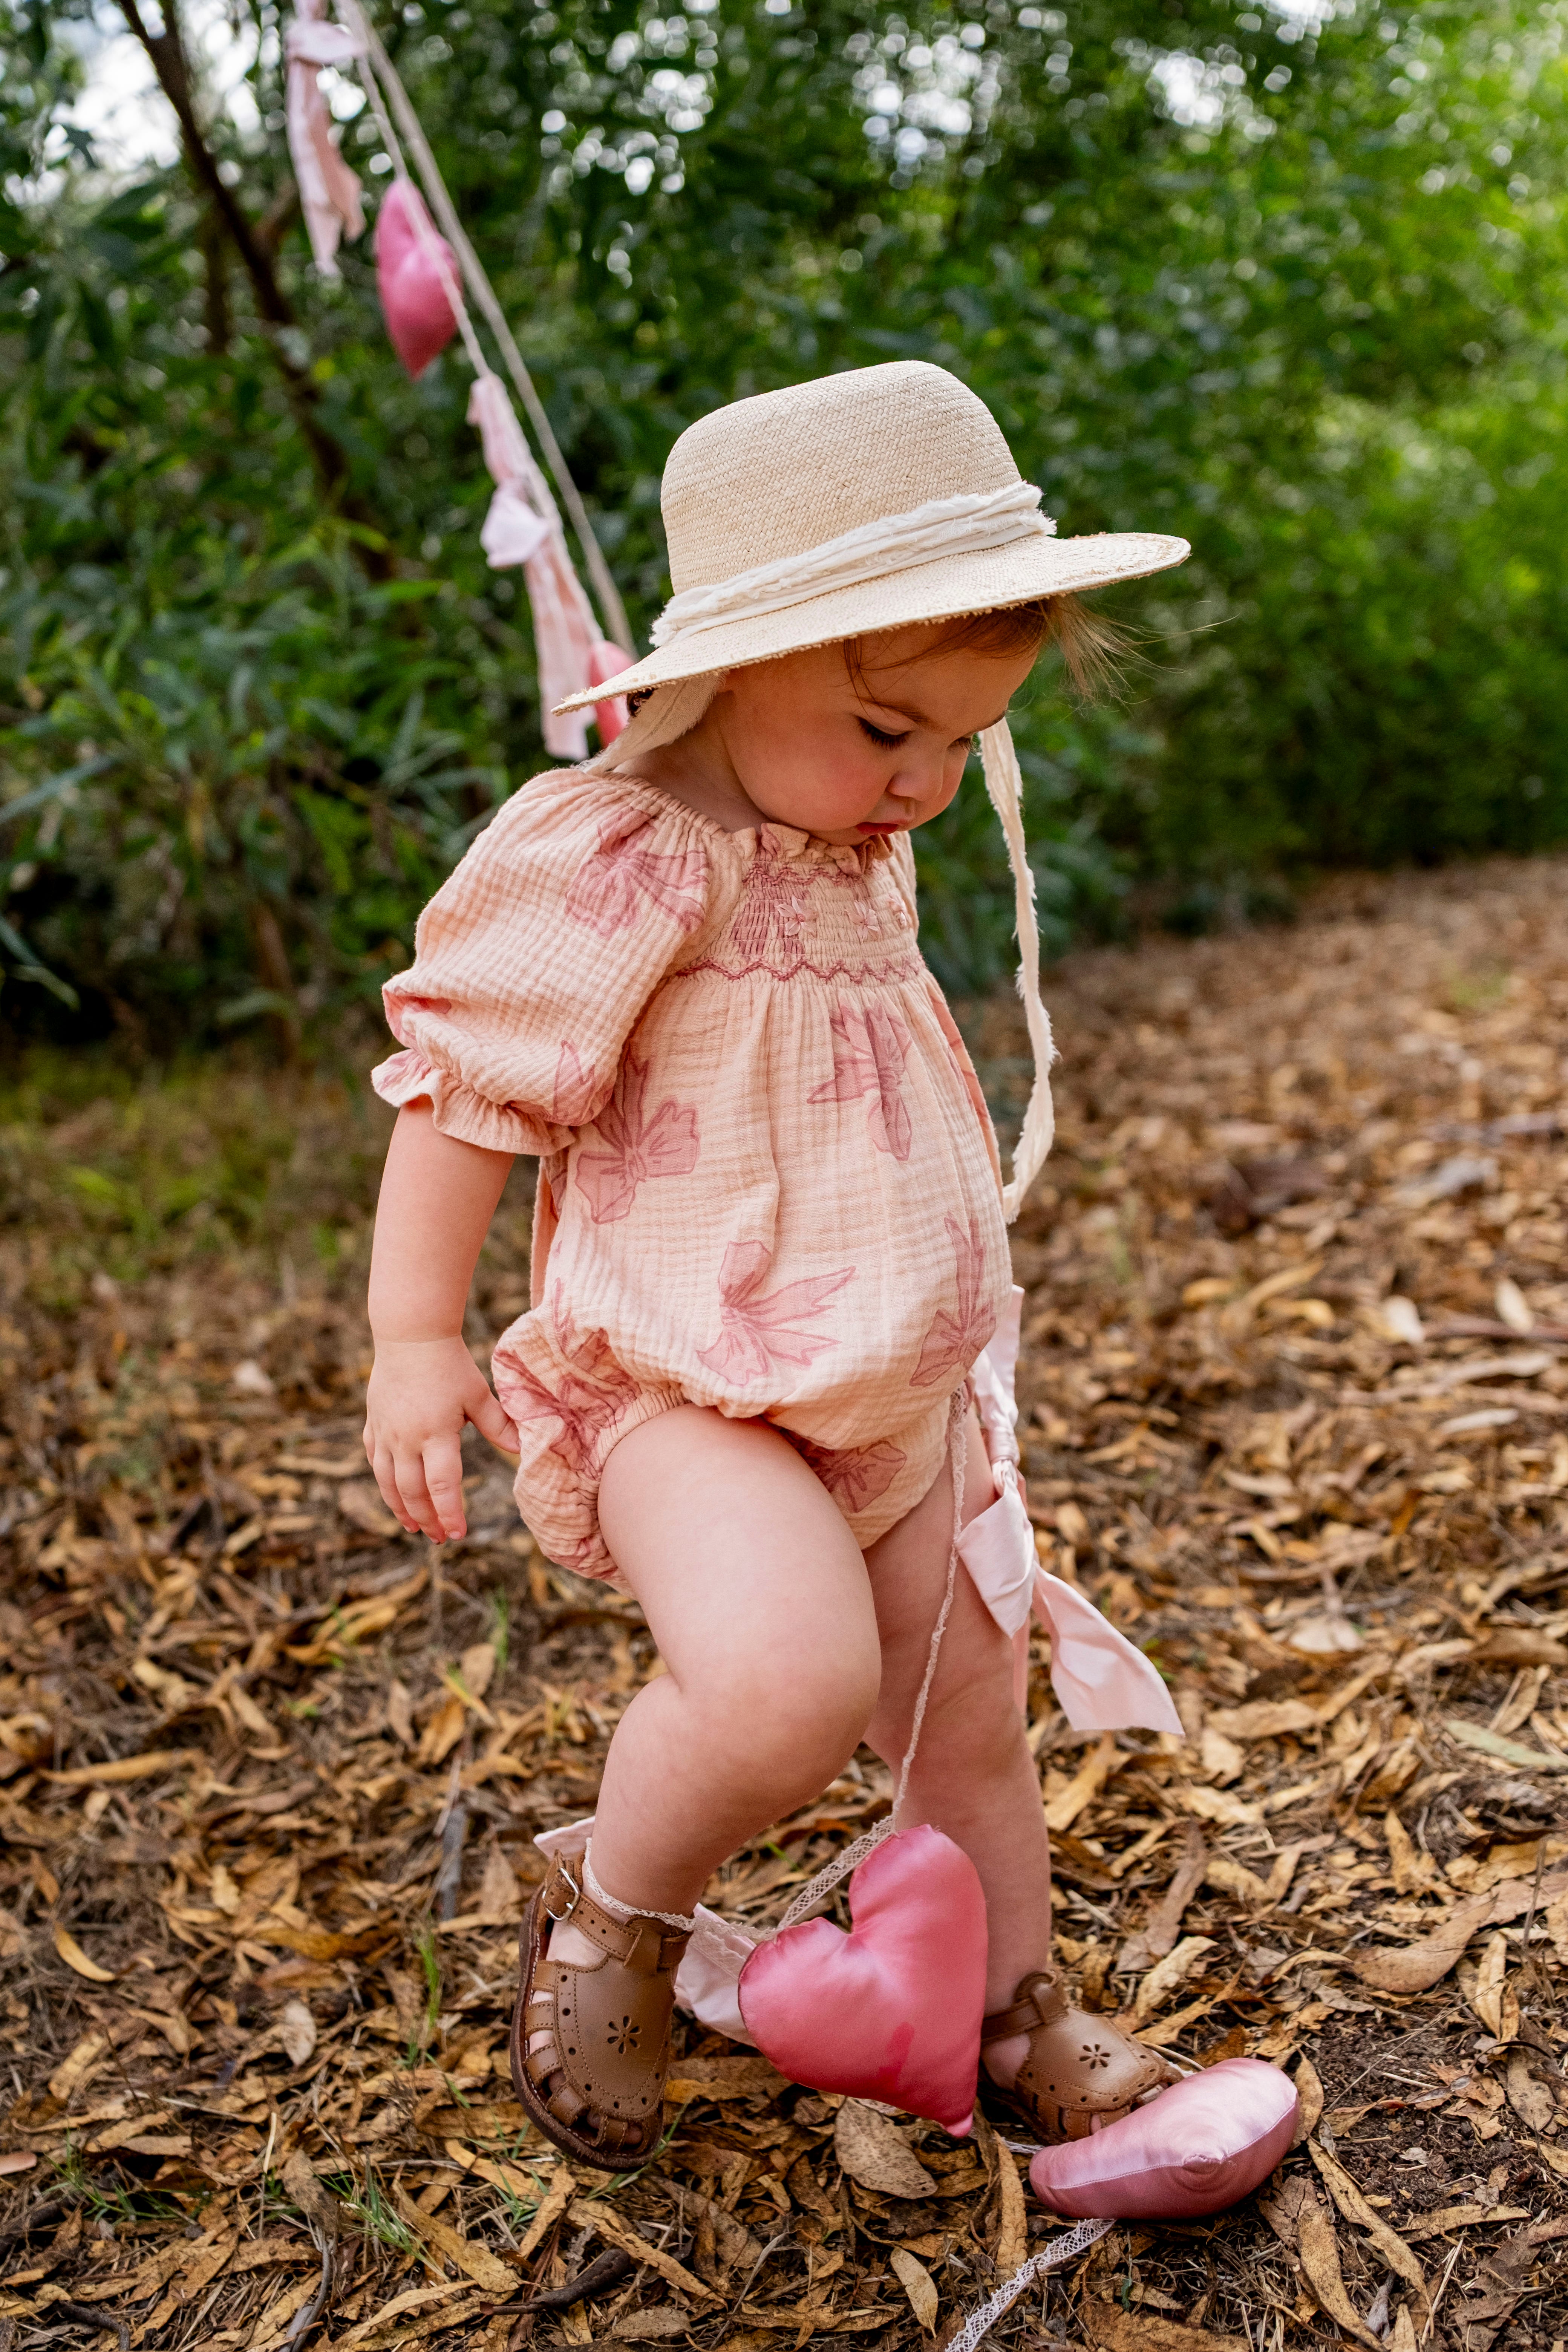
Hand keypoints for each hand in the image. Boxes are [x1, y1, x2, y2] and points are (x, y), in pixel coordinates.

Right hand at [364, 1336, 517, 1542]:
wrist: (410, 1335)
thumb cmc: (450, 1364)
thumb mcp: (478, 1395)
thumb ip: (498, 1425)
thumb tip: (523, 1451)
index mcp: (436, 1433)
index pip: (442, 1485)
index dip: (449, 1513)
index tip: (457, 1534)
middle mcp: (406, 1438)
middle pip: (413, 1491)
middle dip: (427, 1518)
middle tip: (439, 1538)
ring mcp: (386, 1432)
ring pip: (388, 1482)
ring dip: (401, 1508)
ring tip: (414, 1527)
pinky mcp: (373, 1423)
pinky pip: (374, 1460)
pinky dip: (383, 1482)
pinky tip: (392, 1493)